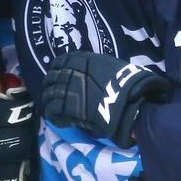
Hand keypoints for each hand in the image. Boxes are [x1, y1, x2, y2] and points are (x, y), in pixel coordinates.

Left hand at [41, 52, 170, 147]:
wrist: (131, 102)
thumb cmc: (127, 83)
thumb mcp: (111, 66)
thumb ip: (97, 67)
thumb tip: (90, 74)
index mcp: (82, 60)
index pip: (60, 62)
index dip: (58, 71)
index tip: (60, 77)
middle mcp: (71, 71)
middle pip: (51, 78)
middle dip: (51, 87)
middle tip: (55, 95)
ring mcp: (67, 89)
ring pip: (49, 94)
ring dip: (51, 101)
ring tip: (56, 109)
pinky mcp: (67, 108)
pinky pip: (53, 111)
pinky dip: (55, 116)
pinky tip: (62, 120)